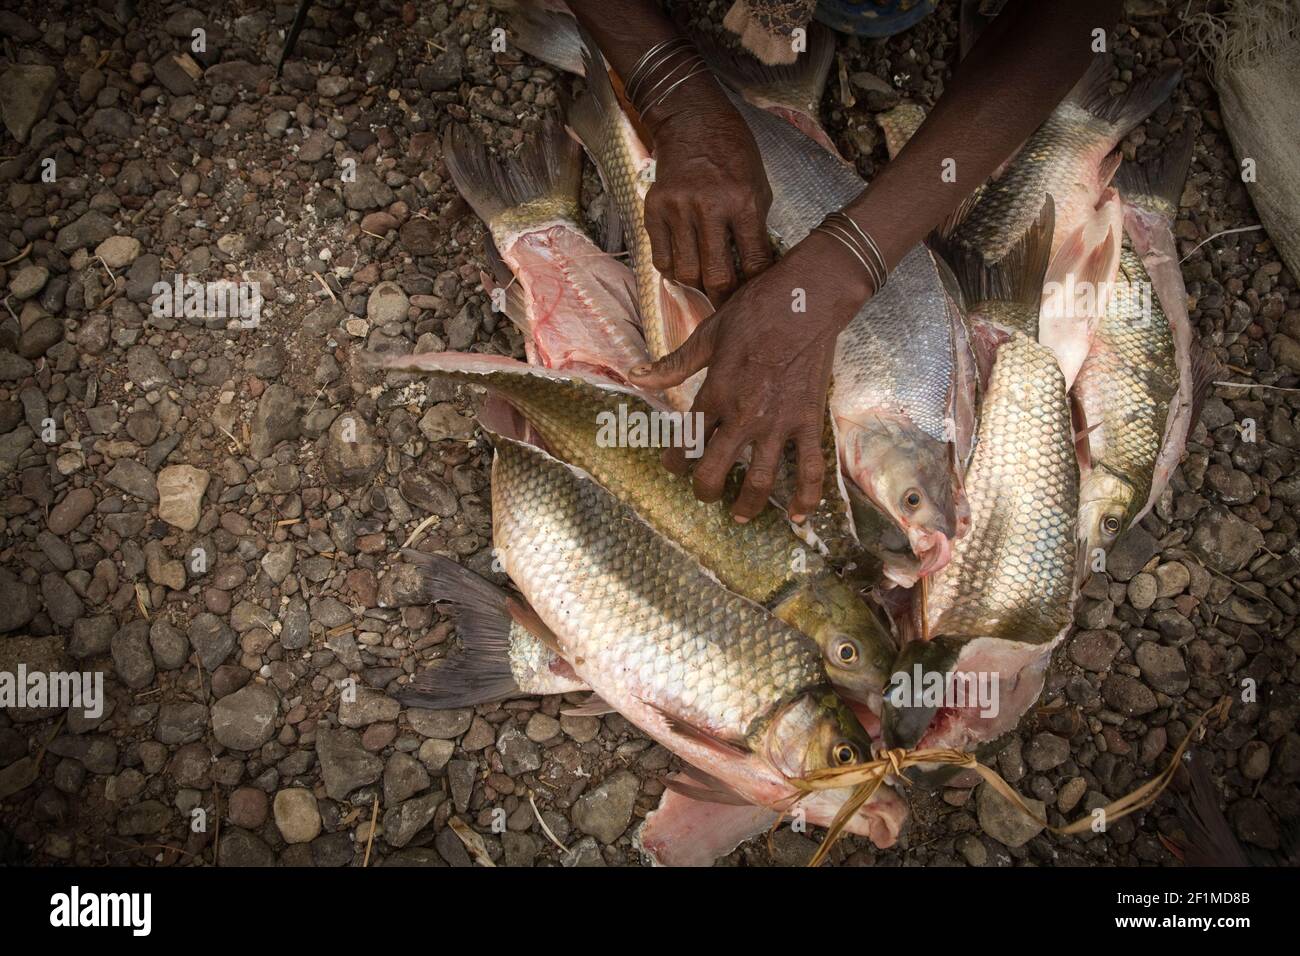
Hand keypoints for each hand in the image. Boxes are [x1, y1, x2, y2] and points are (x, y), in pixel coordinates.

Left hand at [629, 231, 873, 521]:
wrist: (807, 300)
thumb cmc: (755, 311)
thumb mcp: (708, 335)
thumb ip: (674, 364)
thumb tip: (636, 376)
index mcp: (715, 393)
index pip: (686, 441)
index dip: (675, 461)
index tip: (674, 466)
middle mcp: (744, 415)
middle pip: (715, 471)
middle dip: (705, 490)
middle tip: (706, 493)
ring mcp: (779, 423)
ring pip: (760, 480)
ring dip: (748, 505)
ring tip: (741, 516)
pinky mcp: (809, 421)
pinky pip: (810, 468)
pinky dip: (806, 497)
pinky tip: (799, 516)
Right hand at [643, 100, 773, 302]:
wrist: (693, 121)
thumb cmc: (733, 155)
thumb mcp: (758, 188)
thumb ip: (755, 230)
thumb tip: (756, 272)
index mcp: (743, 202)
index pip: (753, 262)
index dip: (755, 286)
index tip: (755, 294)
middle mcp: (709, 206)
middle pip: (716, 276)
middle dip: (724, 296)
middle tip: (728, 302)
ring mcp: (677, 208)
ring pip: (686, 273)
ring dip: (697, 285)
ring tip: (705, 282)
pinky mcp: (654, 208)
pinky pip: (661, 258)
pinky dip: (673, 269)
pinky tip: (684, 264)